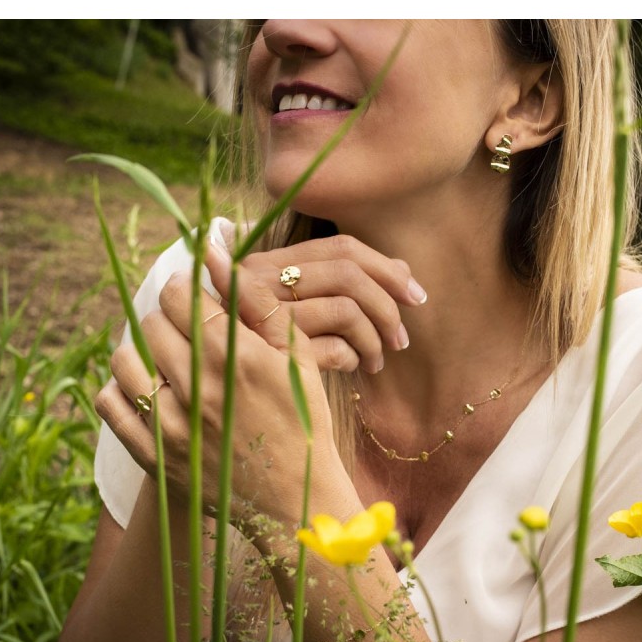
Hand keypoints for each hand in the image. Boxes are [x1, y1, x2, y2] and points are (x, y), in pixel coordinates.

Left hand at [96, 260, 354, 530]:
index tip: (198, 302)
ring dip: (142, 353)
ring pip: (124, 360)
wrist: (295, 500)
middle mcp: (199, 387)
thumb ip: (255, 301)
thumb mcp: (295, 355)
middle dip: (168, 321)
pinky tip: (151, 392)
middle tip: (189, 336)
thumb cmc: (303, 419)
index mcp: (236, 356)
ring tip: (168, 364)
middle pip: (151, 323)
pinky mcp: (153, 454)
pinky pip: (111, 403)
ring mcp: (171, 424)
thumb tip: (214, 252)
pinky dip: (122, 390)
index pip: (180, 295)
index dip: (186, 290)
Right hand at [226, 233, 426, 374]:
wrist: (226, 394)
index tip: (415, 295)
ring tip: (375, 361)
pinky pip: (334, 348)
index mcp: (268, 262)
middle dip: (387, 306)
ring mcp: (262, 316)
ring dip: (373, 340)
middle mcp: (258, 281)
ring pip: (346, 310)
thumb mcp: (299, 307)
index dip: (386, 269)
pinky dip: (351, 358)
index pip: (341, 247)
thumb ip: (343, 282)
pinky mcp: (271, 354)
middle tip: (401, 340)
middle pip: (348, 273)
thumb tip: (402, 267)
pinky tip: (348, 369)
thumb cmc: (267, 348)